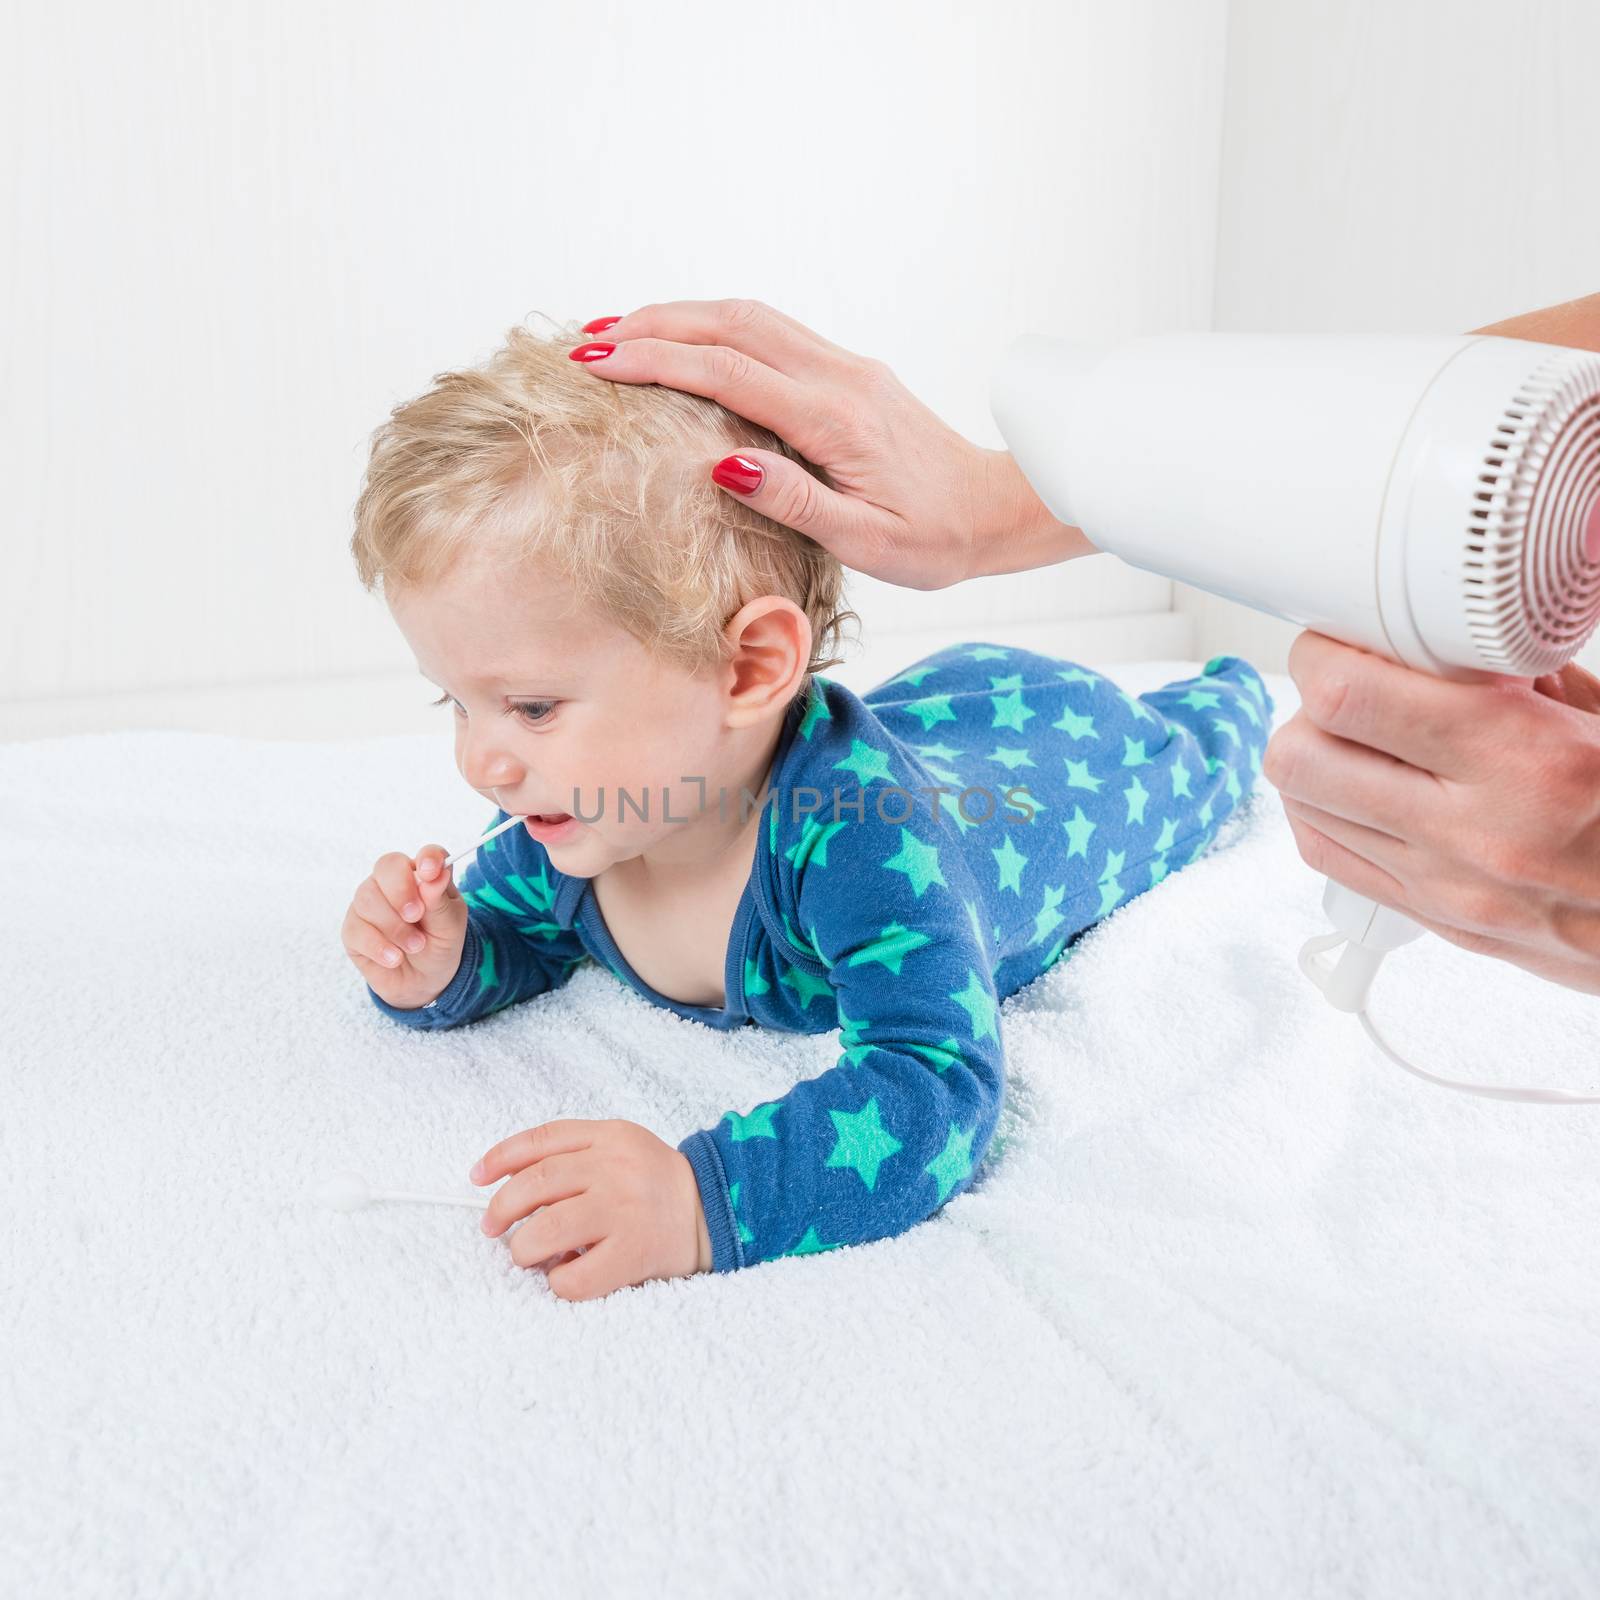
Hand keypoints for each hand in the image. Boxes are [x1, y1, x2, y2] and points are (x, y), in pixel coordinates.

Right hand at [341, 844, 468, 1008]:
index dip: (428, 858)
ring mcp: (369, 903)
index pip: (426, 854)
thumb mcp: (449, 927)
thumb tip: (434, 874)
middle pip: (387, 866)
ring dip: (394, 926)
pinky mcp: (353, 929)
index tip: (431, 872)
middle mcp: (393, 882)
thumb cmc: (439, 945)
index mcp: (424, 876)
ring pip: (367, 897)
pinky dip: (378, 945)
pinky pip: (357, 928)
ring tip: (416, 946)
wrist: (424, 981)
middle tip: (415, 915)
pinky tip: (395, 957)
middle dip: (400, 890)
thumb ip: (439, 901)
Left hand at [470, 1119, 711, 1300]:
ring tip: (527, 1255)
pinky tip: (563, 1276)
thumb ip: (574, 1153)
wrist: (715, 1209)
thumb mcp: (621, 1146)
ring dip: (524, 1248)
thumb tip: (505, 1180)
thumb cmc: (655, 1183)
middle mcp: (616, 1169)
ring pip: (548, 1230)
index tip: (477, 1177)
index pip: (542, 1140)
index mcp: (610, 1137)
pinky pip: (576, 1277)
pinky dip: (557, 1282)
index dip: (501, 1158)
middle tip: (492, 1227)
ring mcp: (624, 1212)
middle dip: (502, 1208)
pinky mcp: (634, 1253)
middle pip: (537, 1184)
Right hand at [570, 298, 1093, 588]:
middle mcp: (838, 376)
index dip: (657, 361)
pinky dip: (715, 330)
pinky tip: (687, 345)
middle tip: (587, 341)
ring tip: (619, 332)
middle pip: (732, 324)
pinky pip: (771, 333)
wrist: (997, 511)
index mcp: (835, 418)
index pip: (728, 372)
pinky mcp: (848, 373)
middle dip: (654, 325)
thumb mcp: (865, 540)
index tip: (597, 363)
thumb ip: (793, 499)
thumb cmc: (934, 538)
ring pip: (750, 318)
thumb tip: (722, 461)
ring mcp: (845, 367)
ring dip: (681, 318)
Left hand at [1262, 630, 1599, 994]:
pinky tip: (1359, 787)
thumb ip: (1530, 673)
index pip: (1350, 699)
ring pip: (1303, 811)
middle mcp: (1473, 833)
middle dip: (1308, 707)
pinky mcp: (1444, 925)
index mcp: (1526, 762)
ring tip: (1356, 734)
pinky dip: (1326, 814)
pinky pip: (1332, 861)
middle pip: (1301, 757)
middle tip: (1346, 684)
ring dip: (1313, 760)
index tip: (1339, 637)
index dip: (1323, 655)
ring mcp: (1451, 889)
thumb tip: (1448, 633)